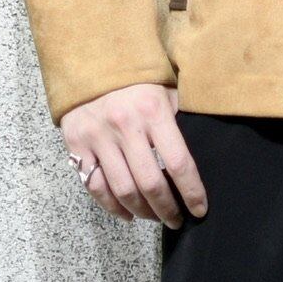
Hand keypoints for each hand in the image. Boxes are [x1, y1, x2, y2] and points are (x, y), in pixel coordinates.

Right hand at [60, 83, 207, 227]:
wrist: (91, 61)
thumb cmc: (138, 80)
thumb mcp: (167, 91)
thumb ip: (181, 119)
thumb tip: (206, 150)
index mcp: (153, 111)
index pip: (179, 162)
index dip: (192, 191)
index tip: (200, 209)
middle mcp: (125, 126)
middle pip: (150, 183)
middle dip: (167, 209)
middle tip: (177, 220)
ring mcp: (98, 138)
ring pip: (122, 190)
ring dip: (142, 211)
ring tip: (155, 217)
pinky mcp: (76, 145)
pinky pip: (95, 186)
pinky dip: (112, 207)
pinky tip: (128, 214)